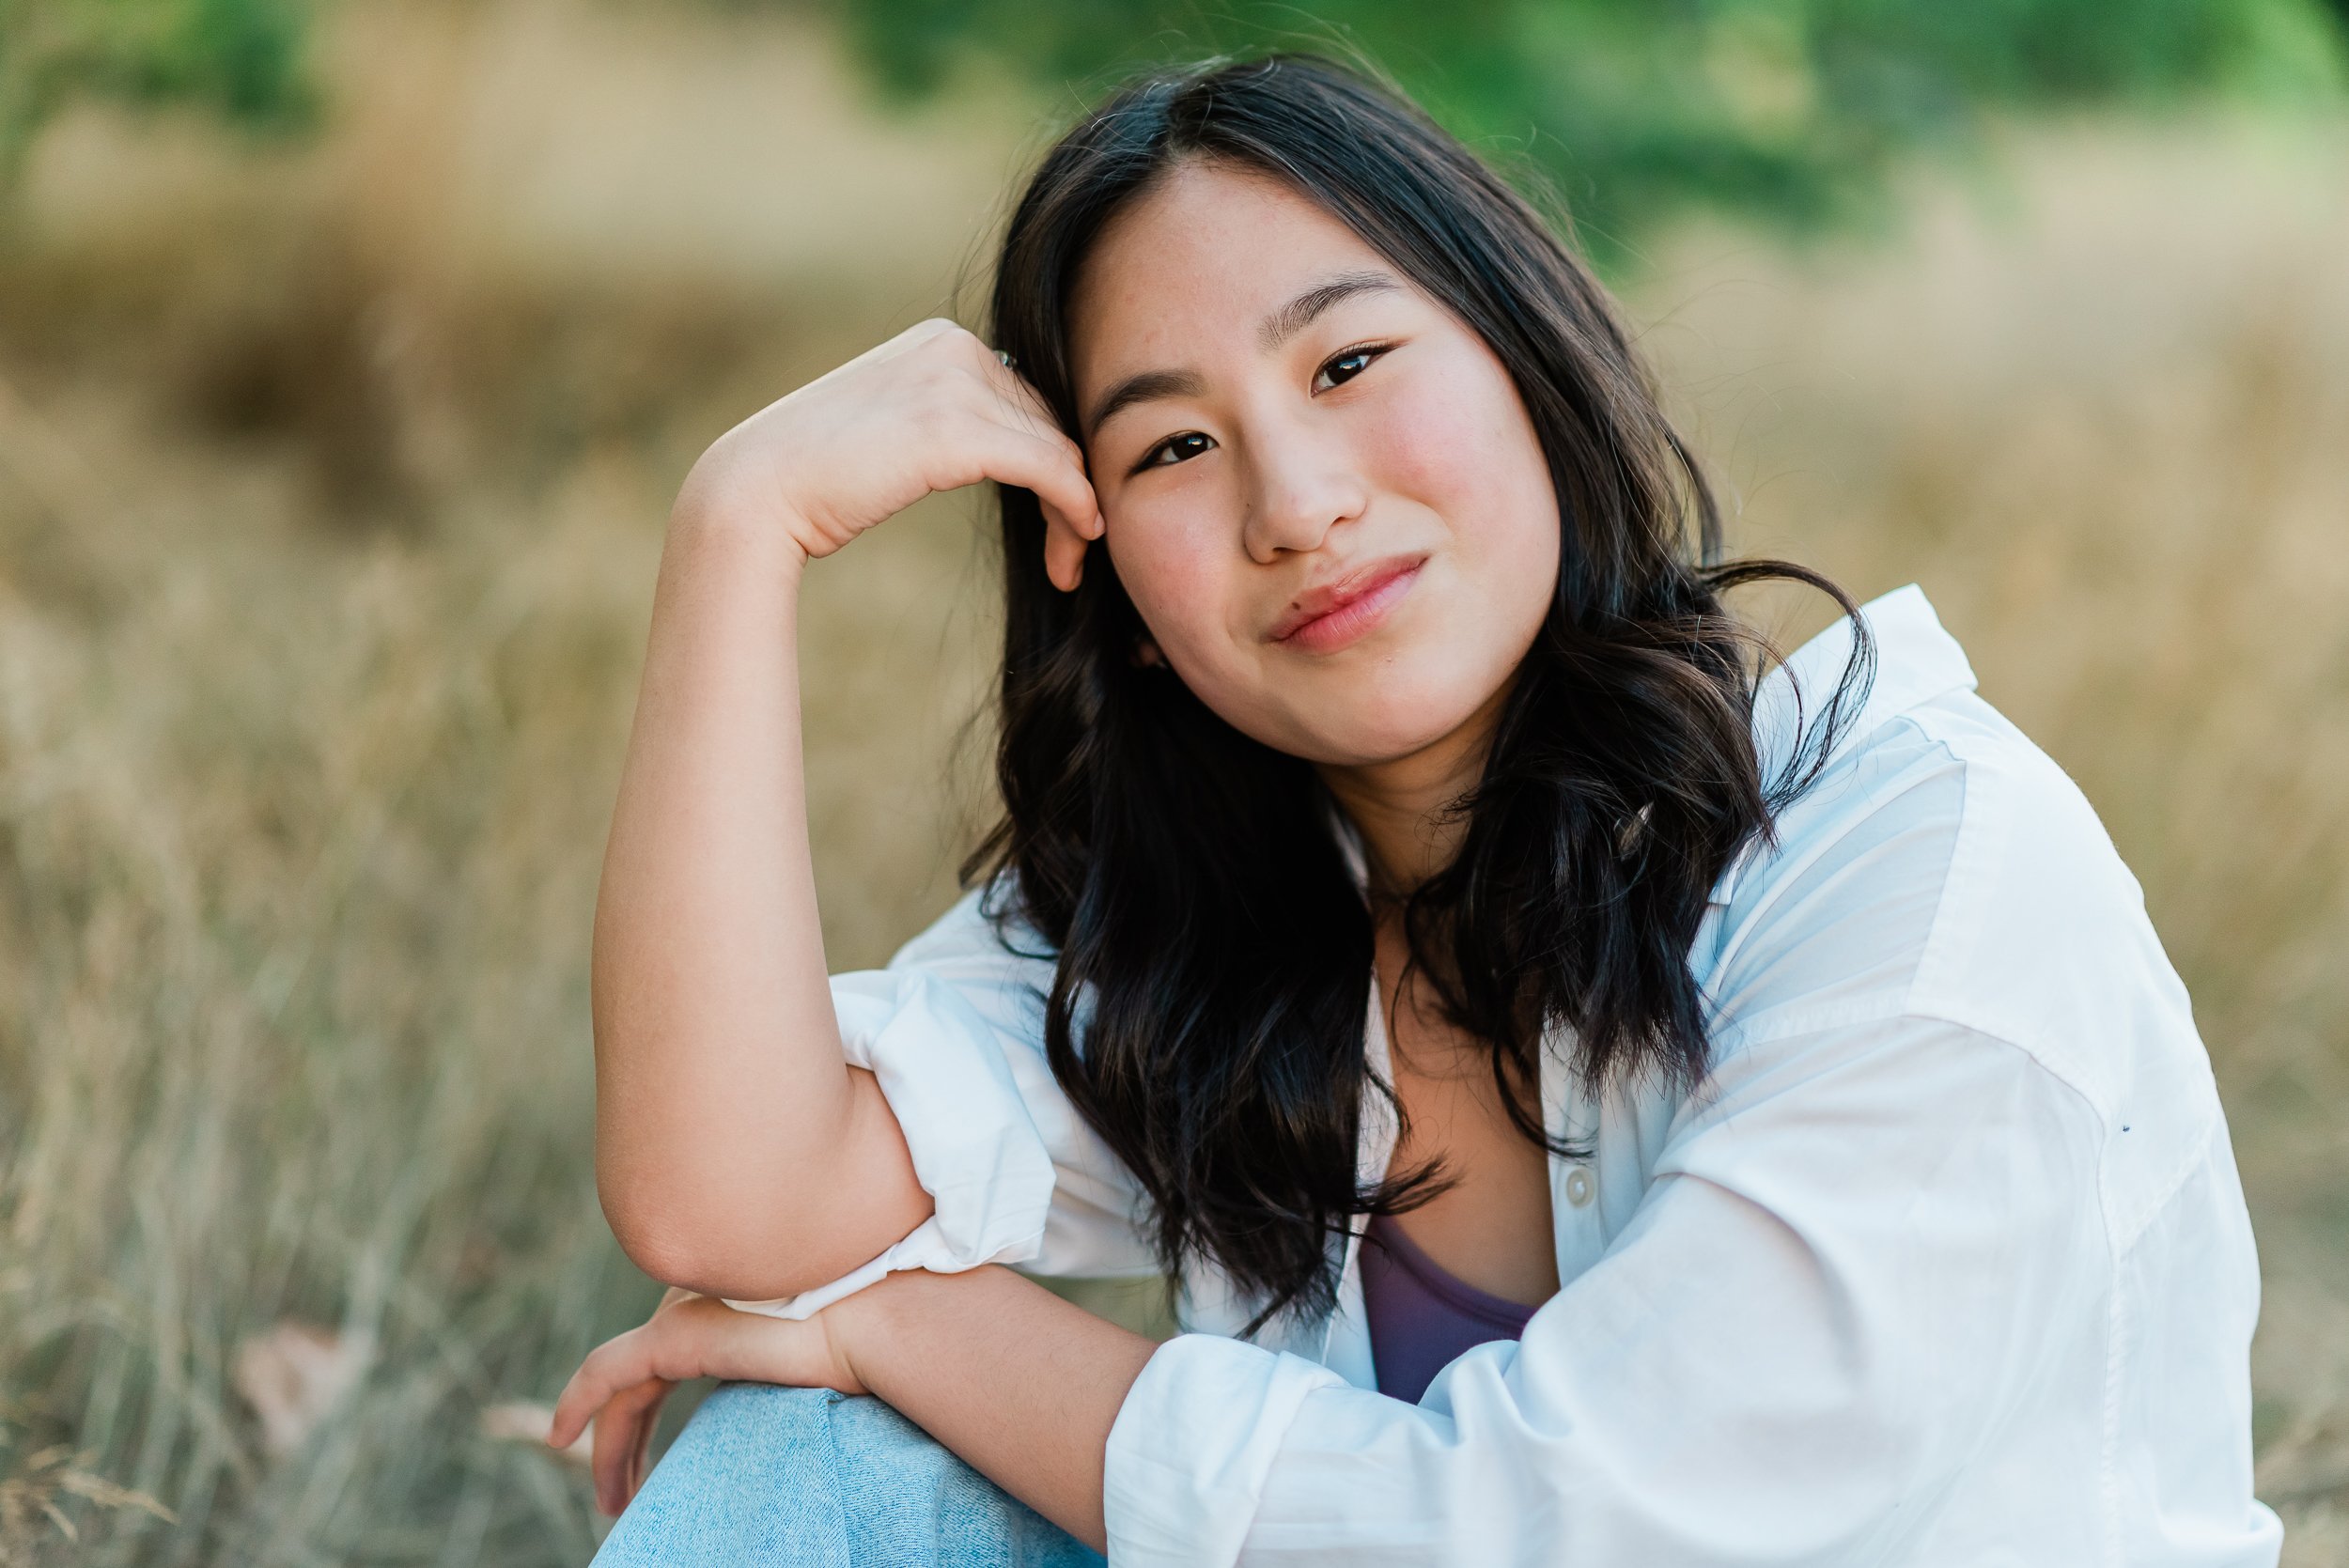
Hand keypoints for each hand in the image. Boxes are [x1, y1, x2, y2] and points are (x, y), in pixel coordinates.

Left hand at [548, 1287, 864, 1515]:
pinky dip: (578, 1402)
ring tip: (612, 1501)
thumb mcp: (807, 1363)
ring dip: (610, 1446)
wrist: (874, 1325)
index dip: (648, 1419)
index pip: (666, 1363)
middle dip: (627, 1441)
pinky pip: (607, 1373)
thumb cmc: (863, 1345)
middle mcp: (701, 1298)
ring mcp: (686, 1310)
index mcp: (729, 1304)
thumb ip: (770, 1373)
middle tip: (620, 1495)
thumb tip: (769, 1406)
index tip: (643, 1468)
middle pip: (643, 1382)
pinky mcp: (675, 1332)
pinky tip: (560, 1438)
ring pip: (625, 1388)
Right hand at [677, 317, 1103, 590]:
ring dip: (1076, 508)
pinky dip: (1073, 504)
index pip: (1027, 401)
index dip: (1055, 460)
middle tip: (1077, 550)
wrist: (756, 491)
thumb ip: (944, 422)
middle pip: (1048, 422)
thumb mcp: (892, 430)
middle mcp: (954, 347)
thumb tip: (996, 450)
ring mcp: (954, 382)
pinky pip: (1047, 466)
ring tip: (1074, 562)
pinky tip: (1082, 536)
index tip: (1063, 517)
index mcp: (940, 340)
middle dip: (1071, 487)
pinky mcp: (956, 429)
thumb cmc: (818, 477)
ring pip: (1056, 447)